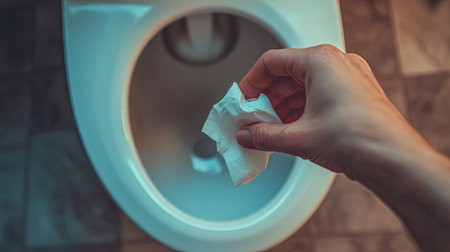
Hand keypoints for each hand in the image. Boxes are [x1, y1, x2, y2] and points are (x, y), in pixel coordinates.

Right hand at [237, 45, 428, 173]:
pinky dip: (302, 110)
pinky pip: (319, 95)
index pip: (272, 62)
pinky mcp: (355, 93)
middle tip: (255, 119)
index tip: (243, 100)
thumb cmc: (358, 138)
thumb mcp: (298, 137)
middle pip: (287, 74)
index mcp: (320, 61)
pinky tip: (292, 129)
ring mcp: (349, 77)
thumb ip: (264, 135)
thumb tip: (248, 135)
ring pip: (304, 86)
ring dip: (284, 107)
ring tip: (272, 129)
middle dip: (268, 99)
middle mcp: (337, 63)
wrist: (393, 159)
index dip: (251, 83)